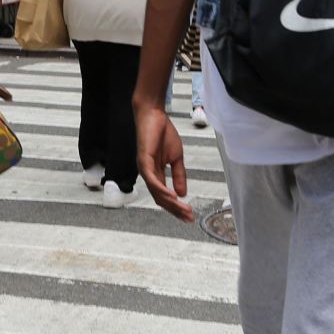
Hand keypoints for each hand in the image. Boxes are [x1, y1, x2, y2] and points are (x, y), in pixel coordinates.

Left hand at [135, 101, 193, 221]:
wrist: (153, 115)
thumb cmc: (162, 133)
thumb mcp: (176, 157)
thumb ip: (179, 175)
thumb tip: (183, 194)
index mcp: (156, 174)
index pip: (165, 196)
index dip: (177, 207)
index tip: (189, 216)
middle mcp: (149, 175)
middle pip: (161, 199)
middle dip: (175, 210)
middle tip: (189, 218)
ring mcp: (145, 169)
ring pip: (157, 192)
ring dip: (171, 203)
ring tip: (184, 210)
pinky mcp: (143, 161)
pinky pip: (153, 180)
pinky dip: (162, 190)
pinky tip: (172, 196)